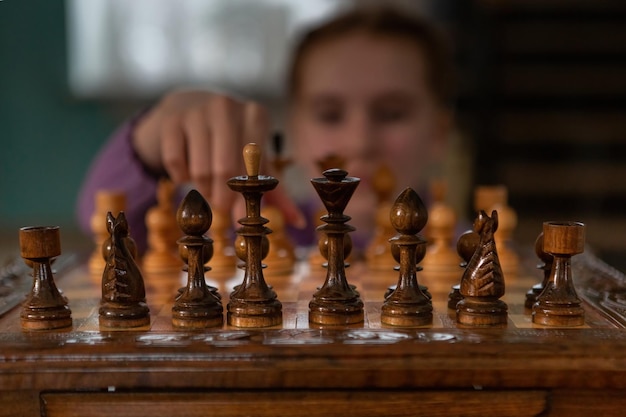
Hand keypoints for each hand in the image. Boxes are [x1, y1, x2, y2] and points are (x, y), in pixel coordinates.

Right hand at [132, 90, 303, 227]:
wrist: (187, 107)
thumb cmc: (230, 139)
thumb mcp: (255, 158)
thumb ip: (276, 189)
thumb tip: (299, 221)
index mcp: (255, 115)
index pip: (253, 164)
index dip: (247, 195)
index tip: (241, 214)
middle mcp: (227, 107)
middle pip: (225, 169)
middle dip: (222, 198)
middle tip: (221, 208)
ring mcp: (197, 111)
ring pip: (200, 170)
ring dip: (203, 189)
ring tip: (207, 189)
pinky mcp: (171, 120)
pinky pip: (175, 163)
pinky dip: (180, 177)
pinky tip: (186, 173)